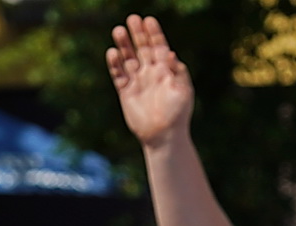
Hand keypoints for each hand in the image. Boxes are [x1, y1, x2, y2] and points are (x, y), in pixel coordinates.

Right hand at [107, 15, 194, 148]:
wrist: (164, 136)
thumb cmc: (178, 114)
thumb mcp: (183, 91)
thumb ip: (178, 72)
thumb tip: (170, 53)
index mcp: (166, 70)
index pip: (158, 46)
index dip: (154, 33)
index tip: (148, 20)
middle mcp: (150, 73)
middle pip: (142, 48)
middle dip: (137, 33)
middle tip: (132, 19)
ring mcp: (137, 82)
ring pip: (128, 58)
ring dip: (123, 45)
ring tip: (118, 30)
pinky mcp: (126, 92)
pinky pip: (118, 75)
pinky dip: (115, 64)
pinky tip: (112, 53)